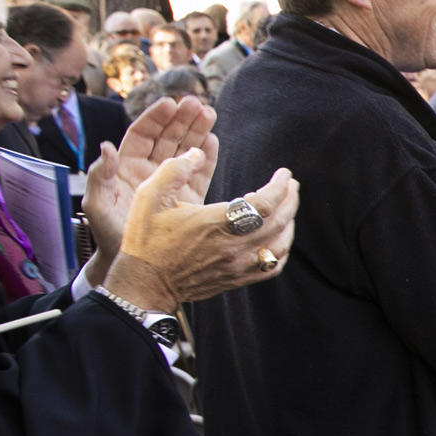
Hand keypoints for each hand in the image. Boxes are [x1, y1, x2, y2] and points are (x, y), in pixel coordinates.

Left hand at [81, 97, 217, 285]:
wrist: (132, 265)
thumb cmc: (110, 236)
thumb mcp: (97, 206)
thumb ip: (100, 177)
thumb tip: (106, 146)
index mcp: (127, 167)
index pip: (142, 135)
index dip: (156, 118)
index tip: (170, 103)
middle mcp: (149, 171)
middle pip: (167, 137)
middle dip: (182, 119)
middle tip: (197, 104)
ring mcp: (170, 183)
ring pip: (184, 150)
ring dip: (196, 131)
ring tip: (210, 114)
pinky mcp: (188, 198)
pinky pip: (198, 172)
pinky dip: (206, 157)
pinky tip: (213, 141)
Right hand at [103, 160, 298, 311]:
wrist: (144, 283)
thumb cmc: (146, 239)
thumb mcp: (150, 197)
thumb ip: (174, 170)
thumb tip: (197, 152)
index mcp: (216, 224)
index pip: (264, 203)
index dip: (280, 186)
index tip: (285, 174)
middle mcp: (233, 247)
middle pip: (279, 222)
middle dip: (290, 199)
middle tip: (291, 185)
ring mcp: (238, 266)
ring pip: (280, 245)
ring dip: (289, 223)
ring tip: (287, 207)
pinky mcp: (237, 279)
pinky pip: (272, 266)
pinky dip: (281, 249)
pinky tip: (278, 237)